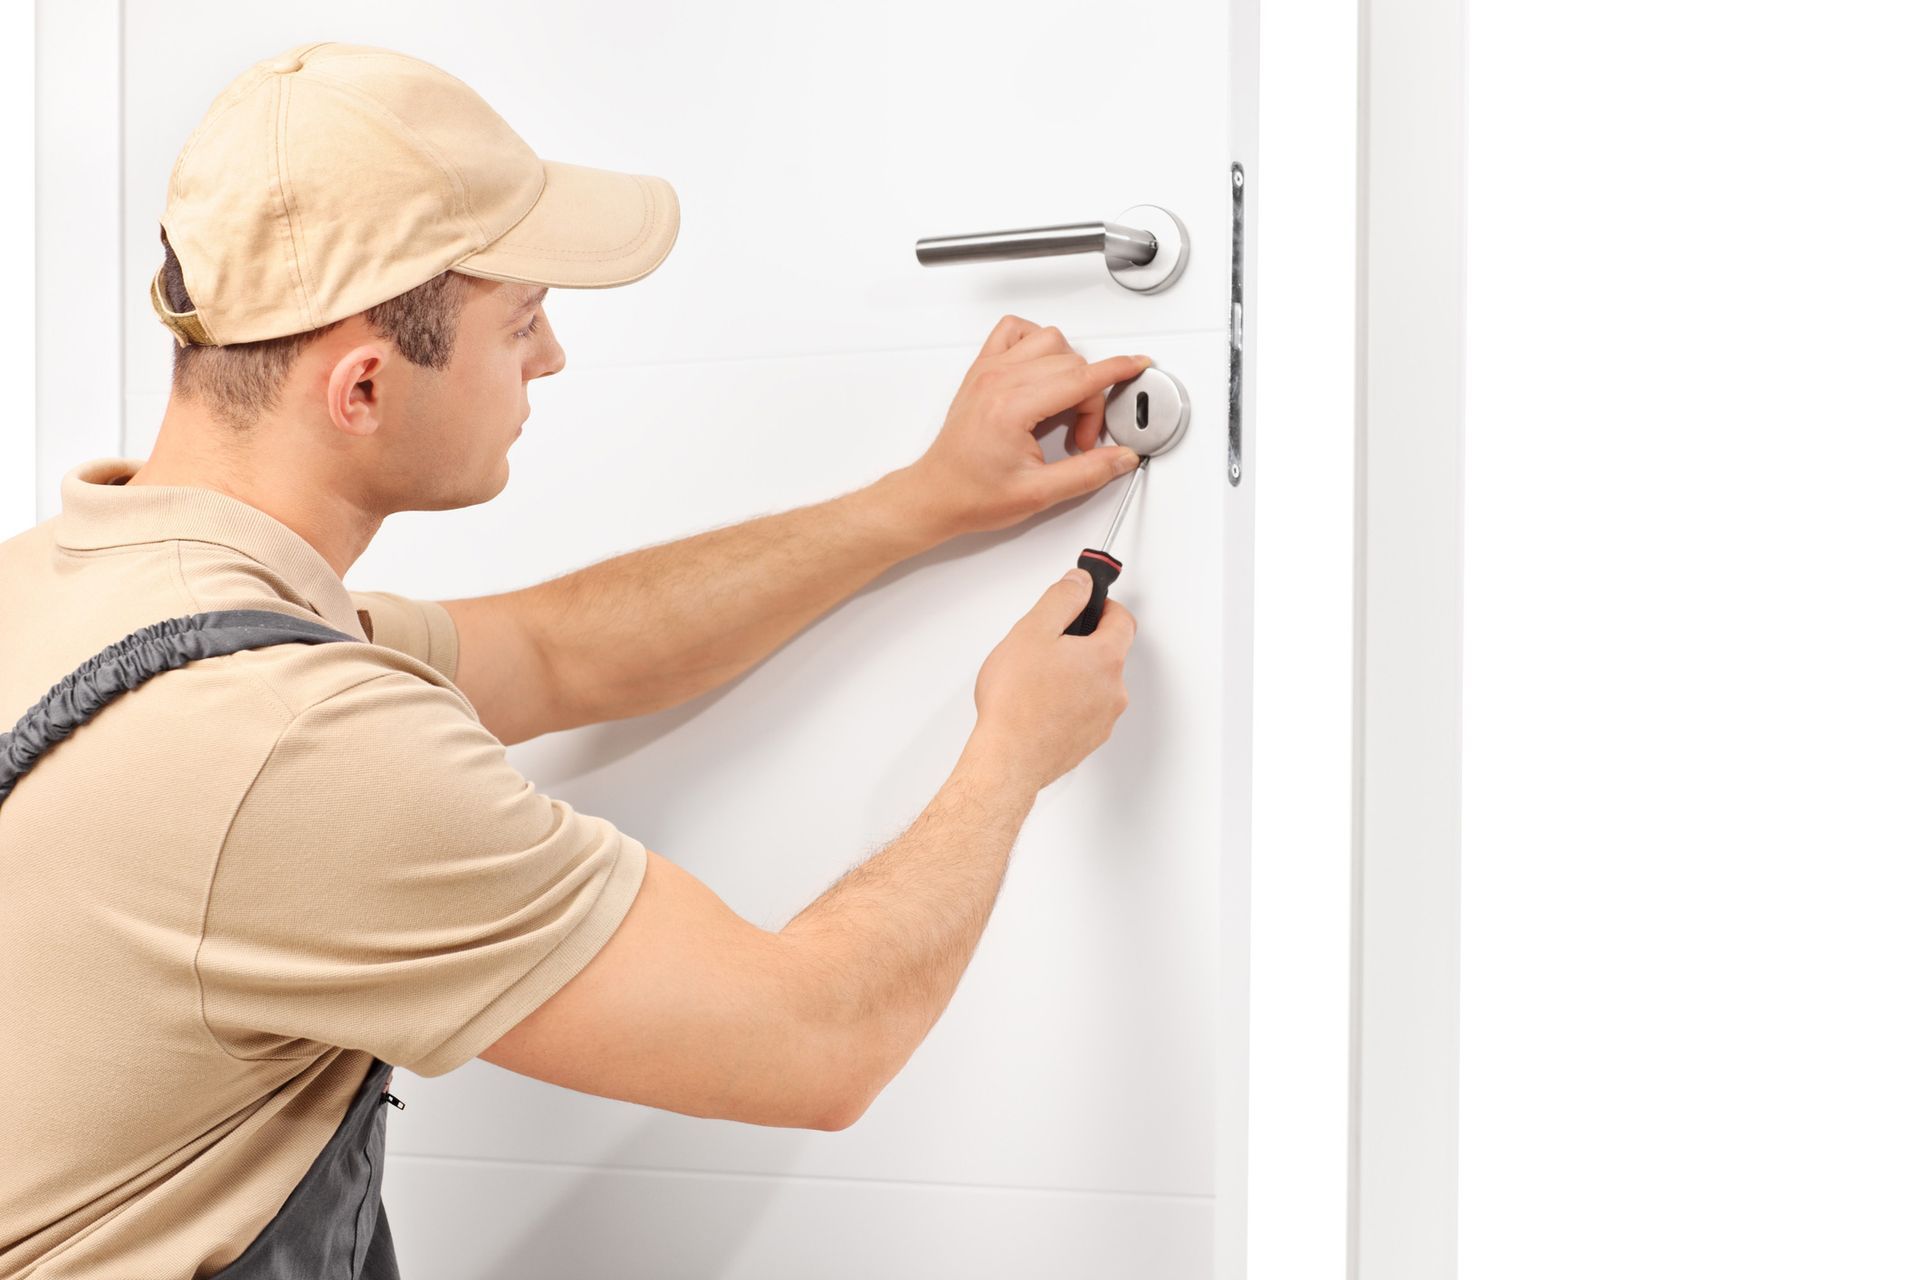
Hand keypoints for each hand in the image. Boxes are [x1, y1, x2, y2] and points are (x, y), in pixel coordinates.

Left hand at [899, 315, 1149, 540]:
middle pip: (1071, 364)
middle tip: (1080, 437)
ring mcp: (987, 371)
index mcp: (1012, 407)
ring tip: (1063, 405)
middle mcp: (998, 380)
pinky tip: (1040, 371)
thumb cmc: (972, 494)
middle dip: (1088, 400)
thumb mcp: (1038, 494)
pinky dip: (1034, 341)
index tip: (1137, 366)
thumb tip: (1121, 457)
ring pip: (1048, 340)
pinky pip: (1013, 330)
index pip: (1080, 377)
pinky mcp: (980, 370)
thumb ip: (1088, 473)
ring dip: (1067, 367)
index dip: (1117, 371)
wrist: (936, 495)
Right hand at [969, 567, 1135, 792]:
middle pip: (1109, 652)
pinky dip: (1068, 703)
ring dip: (1075, 675)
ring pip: (1096, 684)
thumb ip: (1062, 598)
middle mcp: (1113, 690)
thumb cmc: (1016, 703)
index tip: (1085, 605)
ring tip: (1037, 679)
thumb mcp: (1032, 631)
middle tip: (1048, 645)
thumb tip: (1080, 583)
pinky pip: (1085, 711)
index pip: (1123, 619)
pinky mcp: (1088, 741)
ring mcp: (1103, 719)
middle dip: (1082, 643)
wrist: (1008, 759)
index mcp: (1106, 658)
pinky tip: (1039, 705)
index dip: (1103, 606)